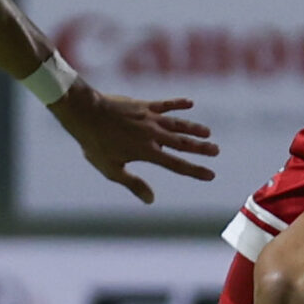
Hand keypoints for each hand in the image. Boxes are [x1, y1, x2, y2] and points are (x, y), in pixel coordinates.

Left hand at [51, 84, 217, 202]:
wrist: (86, 113)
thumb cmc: (95, 144)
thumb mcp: (111, 169)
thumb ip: (133, 183)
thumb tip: (151, 200)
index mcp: (147, 152)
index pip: (176, 164)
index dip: (195, 171)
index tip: (211, 175)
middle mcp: (153, 135)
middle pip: (182, 143)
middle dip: (201, 148)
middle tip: (216, 150)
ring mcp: (149, 118)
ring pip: (177, 124)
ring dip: (194, 128)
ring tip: (208, 132)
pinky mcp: (143, 106)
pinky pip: (165, 105)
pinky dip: (178, 104)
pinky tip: (190, 103)